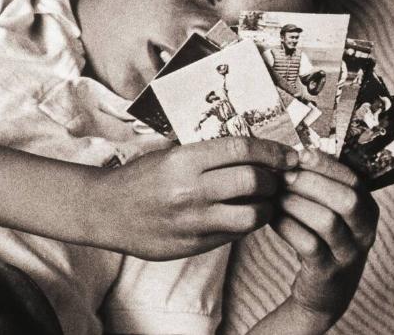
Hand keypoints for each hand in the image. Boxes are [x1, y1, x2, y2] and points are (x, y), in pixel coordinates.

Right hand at [92, 137, 298, 260]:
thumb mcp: (169, 154)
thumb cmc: (139, 178)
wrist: (106, 211)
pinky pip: (235, 235)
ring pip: (252, 215)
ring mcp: (194, 221)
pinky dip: (246, 224)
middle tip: (276, 179)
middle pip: (253, 181)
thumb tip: (252, 150)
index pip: (241, 149)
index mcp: (184, 161)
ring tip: (264, 201)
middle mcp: (191, 190)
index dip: (271, 151)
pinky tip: (241, 215)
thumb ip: (206, 153)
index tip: (286, 155)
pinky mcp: (195, 245)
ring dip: (266, 207)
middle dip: (274, 180)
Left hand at [271, 149, 379, 325]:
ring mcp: (349, 254)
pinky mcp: (328, 272)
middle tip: (283, 176)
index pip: (354, 179)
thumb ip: (317, 184)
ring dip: (296, 204)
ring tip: (274, 195)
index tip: (299, 155)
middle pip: (346, 199)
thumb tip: (290, 151)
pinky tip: (271, 218)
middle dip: (311, 183)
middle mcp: (365, 231)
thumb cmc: (321, 239)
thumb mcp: (328, 210)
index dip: (326, 165)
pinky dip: (287, 226)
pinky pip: (309, 245)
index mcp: (368, 209)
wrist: (323, 291)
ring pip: (327, 221)